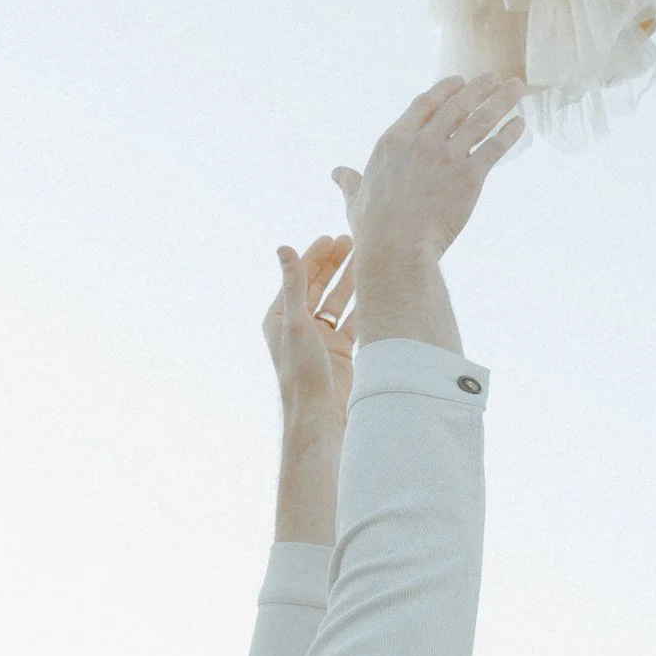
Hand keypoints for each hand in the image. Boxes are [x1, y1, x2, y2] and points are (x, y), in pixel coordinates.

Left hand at [265, 234, 352, 542]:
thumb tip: (283, 247)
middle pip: (320, 287)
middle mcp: (298, 328)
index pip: (299, 278)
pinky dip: (363, 307)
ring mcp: (320, 341)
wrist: (319, 419)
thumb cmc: (302, 374)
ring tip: (369, 260)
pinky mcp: (340, 354)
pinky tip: (377, 293)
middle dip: (336, 264)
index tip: (334, 237)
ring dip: (352, 282)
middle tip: (355, 241)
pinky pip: (353, 323)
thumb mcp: (295, 322)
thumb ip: (294, 284)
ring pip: (339, 303)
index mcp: (279, 318)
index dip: (316, 256)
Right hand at [333, 74, 524, 352]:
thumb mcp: (356, 199)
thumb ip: (350, 181)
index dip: (443, 90)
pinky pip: (495, 147)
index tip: (458, 80)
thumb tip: (337, 172)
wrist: (397, 248)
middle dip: (478, 87)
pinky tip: (521, 124)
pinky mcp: (470, 175)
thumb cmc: (374, 229)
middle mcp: (421, 141)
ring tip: (516, 87)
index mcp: (393, 141)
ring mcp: (447, 156)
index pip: (423, 104)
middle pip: (456, 104)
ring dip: (501, 100)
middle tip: (494, 76)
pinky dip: (510, 133)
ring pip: (480, 119)